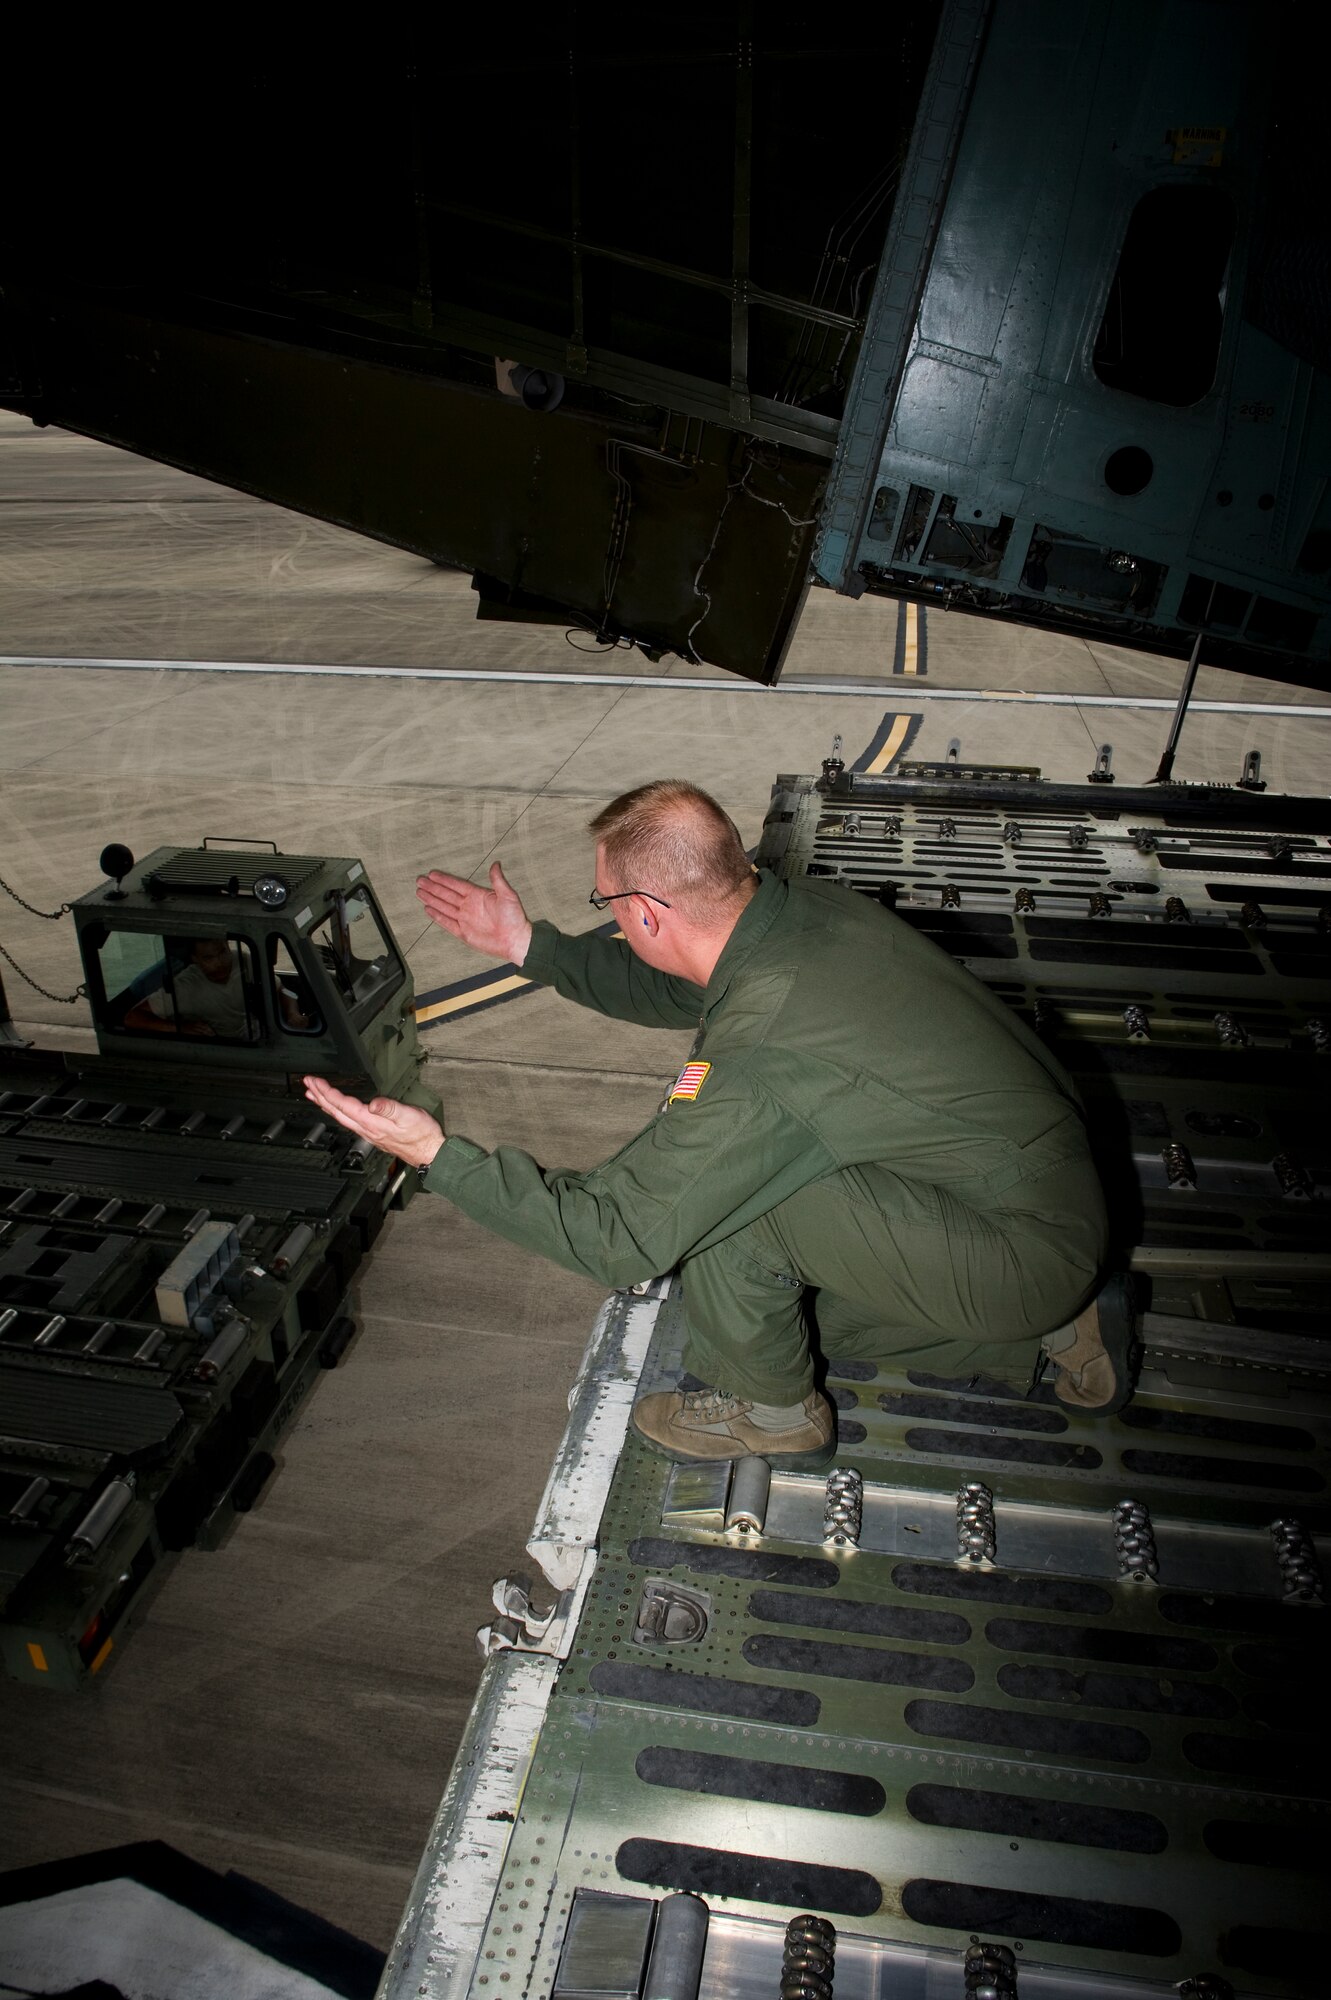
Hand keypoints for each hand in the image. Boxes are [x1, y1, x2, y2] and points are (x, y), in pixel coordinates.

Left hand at [303, 1075, 443, 1169]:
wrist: (429, 1152)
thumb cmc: (422, 1134)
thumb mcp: (409, 1116)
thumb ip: (389, 1108)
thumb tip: (372, 1103)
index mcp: (372, 1122)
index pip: (343, 1105)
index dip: (327, 1092)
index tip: (315, 1081)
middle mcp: (366, 1129)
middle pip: (336, 1111)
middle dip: (320, 1096)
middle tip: (307, 1083)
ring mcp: (367, 1132)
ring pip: (340, 1117)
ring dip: (325, 1104)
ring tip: (313, 1094)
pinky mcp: (372, 1133)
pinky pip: (347, 1121)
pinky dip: (336, 1111)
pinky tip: (335, 1108)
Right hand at [416, 862, 532, 965]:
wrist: (515, 940)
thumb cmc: (515, 918)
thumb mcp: (508, 895)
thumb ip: (498, 880)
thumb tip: (496, 863)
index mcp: (478, 896)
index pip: (456, 885)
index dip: (444, 880)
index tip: (432, 873)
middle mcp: (469, 906)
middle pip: (446, 895)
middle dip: (433, 887)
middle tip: (419, 880)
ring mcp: (465, 919)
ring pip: (444, 907)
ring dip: (432, 899)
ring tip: (419, 892)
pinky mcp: (463, 933)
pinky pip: (447, 923)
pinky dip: (437, 916)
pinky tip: (428, 909)